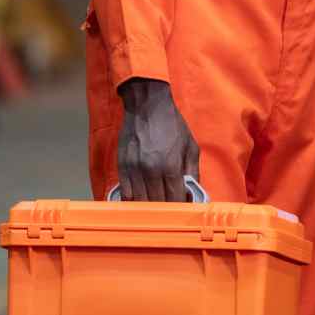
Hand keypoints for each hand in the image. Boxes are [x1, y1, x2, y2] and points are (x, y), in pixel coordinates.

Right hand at [116, 78, 200, 200]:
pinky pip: (126, 193)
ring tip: (155, 205)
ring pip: (140, 201)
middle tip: (169, 208)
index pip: (174, 199)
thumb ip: (192, 171)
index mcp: (171, 166)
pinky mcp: (122, 166)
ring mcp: (135, 170)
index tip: (181, 209)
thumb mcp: (190, 145)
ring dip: (149, 206)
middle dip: (165, 209)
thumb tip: (192, 193)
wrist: (147, 106)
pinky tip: (140, 199)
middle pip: (157, 203)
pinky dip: (133, 199)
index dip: (179, 207)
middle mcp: (152, 171)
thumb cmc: (172, 125)